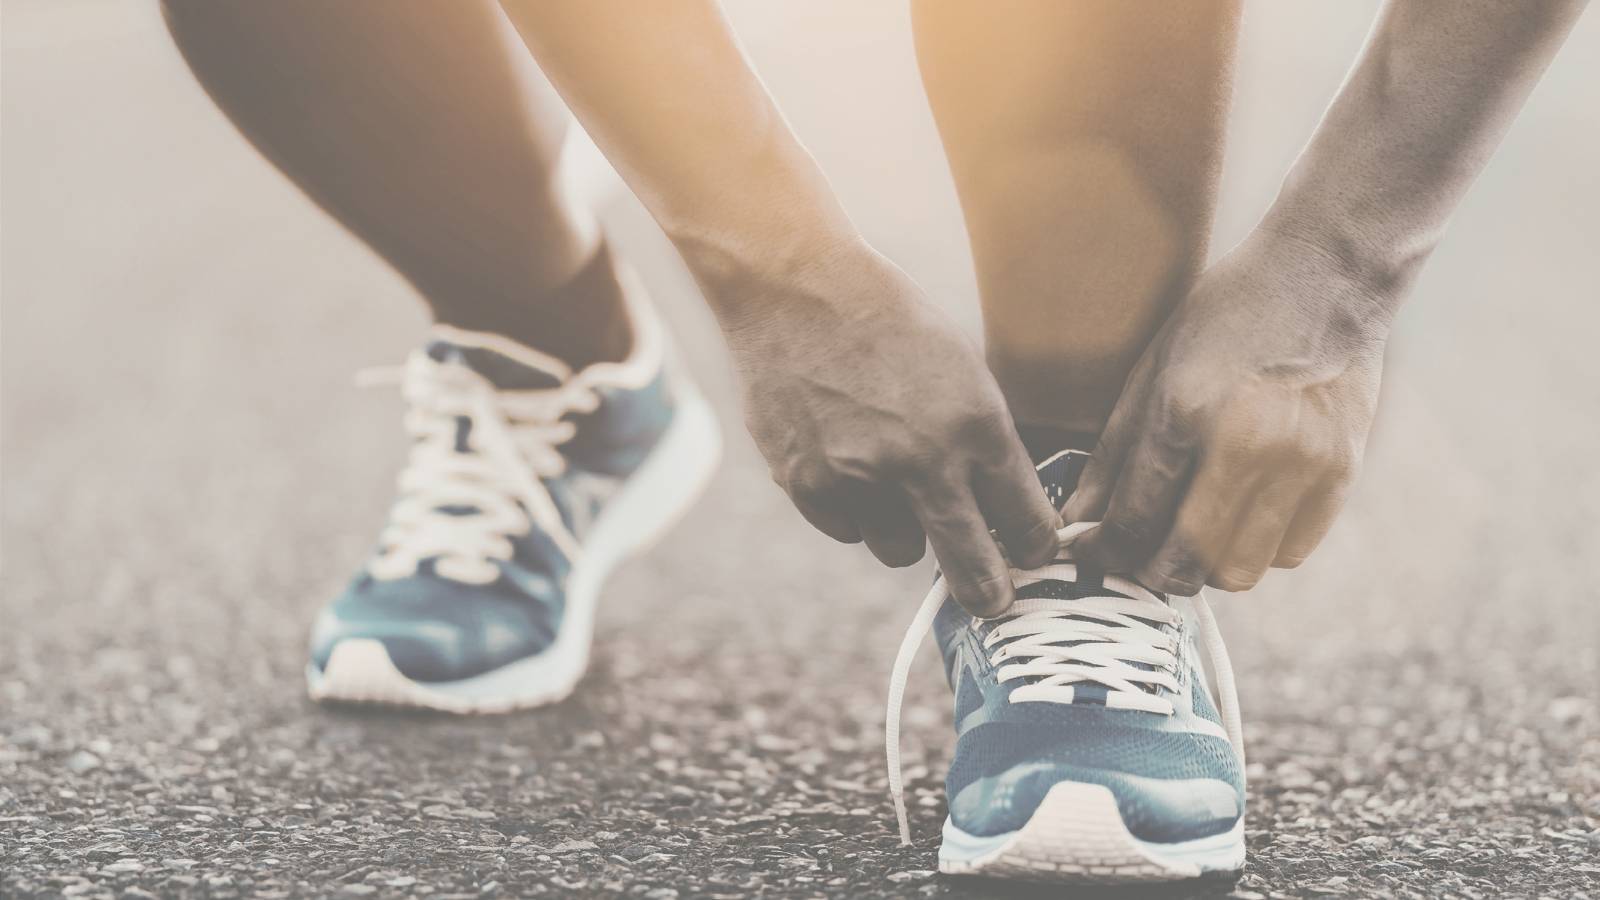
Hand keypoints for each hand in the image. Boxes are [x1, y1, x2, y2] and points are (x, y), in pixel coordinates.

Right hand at [714, 238, 1059, 615]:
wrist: (797, 289)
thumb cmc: (889, 321)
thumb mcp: (960, 369)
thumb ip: (981, 440)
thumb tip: (1003, 510)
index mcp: (975, 424)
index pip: (1025, 518)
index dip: (1035, 548)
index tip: (1033, 558)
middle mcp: (922, 460)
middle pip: (971, 564)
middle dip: (990, 592)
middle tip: (994, 602)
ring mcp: (860, 478)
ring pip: (900, 549)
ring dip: (903, 529)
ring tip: (888, 476)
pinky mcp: (807, 485)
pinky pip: (847, 529)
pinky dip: (851, 508)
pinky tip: (842, 455)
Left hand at [1062, 226, 1392, 592]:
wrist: (1326, 275)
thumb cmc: (1227, 315)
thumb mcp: (1154, 368)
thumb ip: (1115, 452)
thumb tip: (1080, 518)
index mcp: (1186, 411)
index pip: (1134, 517)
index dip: (1103, 551)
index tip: (1088, 555)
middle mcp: (1247, 445)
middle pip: (1188, 561)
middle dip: (1150, 572)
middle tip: (1135, 559)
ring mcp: (1302, 463)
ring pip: (1240, 571)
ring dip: (1205, 569)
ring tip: (1188, 540)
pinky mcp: (1343, 472)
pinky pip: (1288, 552)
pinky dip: (1256, 551)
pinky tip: (1239, 520)